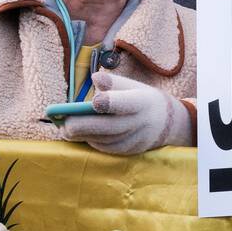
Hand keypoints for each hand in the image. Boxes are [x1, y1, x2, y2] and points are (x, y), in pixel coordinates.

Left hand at [59, 71, 194, 154]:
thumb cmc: (142, 99)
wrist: (167, 123)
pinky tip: (81, 136)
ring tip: (65, 130)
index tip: (94, 101)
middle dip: (85, 126)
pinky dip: (92, 141)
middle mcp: (139, 123)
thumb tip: (95, 78)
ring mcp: (135, 139)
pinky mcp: (130, 151)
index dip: (110, 103)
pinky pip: (107, 148)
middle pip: (109, 127)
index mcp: (141, 102)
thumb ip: (113, 82)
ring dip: (83, 136)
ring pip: (105, 140)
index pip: (126, 103)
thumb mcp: (133, 86)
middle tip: (64, 124)